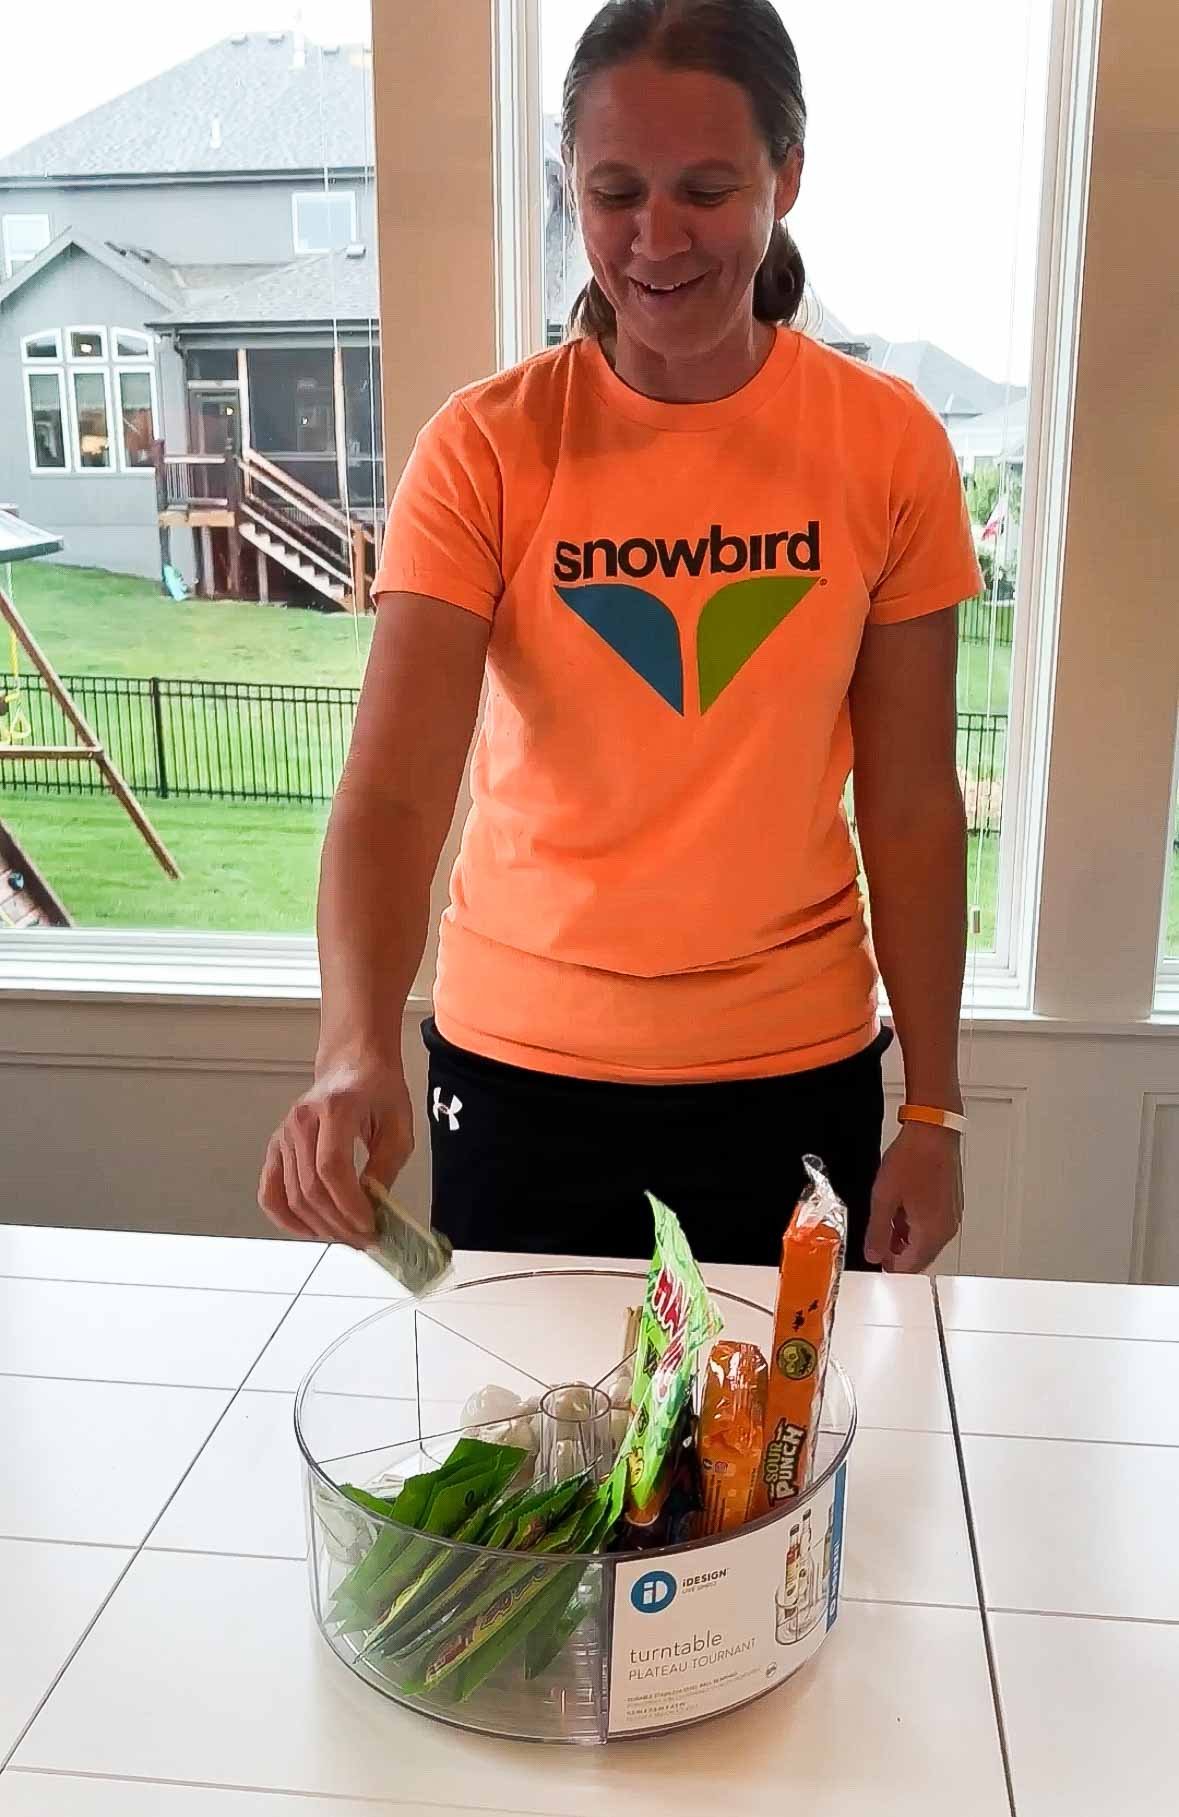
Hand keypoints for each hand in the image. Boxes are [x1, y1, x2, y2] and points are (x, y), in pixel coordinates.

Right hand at [258, 1058, 413, 1246]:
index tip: (369, 1225)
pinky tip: (309, 1231)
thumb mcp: (398, 1125)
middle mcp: (301, 1121)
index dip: (349, 1204)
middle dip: (338, 1223)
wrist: (352, 1065)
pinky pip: (270, 1192)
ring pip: (291, 1196)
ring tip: (345, 1237)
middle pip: (310, 1187)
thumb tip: (374, 1208)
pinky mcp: (275, 1147)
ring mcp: (283, 1135)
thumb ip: (386, 1166)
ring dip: (319, 1226)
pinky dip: (286, 1219)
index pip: (331, 1167)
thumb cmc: (378, 1090)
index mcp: (335, 1109)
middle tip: (363, 1240)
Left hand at [864, 1122, 962, 1273]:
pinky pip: (932, 1225)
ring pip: (926, 1240)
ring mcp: (952, 1216)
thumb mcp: (884, 1197)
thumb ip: (877, 1232)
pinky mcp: (951, 1204)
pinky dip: (915, 1224)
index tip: (874, 1255)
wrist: (933, 1131)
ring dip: (905, 1238)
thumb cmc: (913, 1158)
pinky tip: (900, 1208)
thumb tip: (873, 1254)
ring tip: (885, 1219)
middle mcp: (947, 1228)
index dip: (888, 1265)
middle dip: (896, 1252)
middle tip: (876, 1238)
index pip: (909, 1267)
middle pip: (920, 1256)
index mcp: (932, 1232)